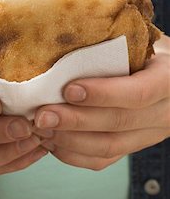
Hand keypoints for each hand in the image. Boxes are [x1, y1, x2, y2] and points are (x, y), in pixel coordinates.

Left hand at [34, 35, 169, 170]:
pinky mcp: (134, 146)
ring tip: (41, 129)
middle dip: (76, 121)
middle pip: (119, 123)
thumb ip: (115, 44)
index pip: (138, 93)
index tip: (69, 89)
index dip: (103, 94)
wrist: (165, 71)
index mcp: (168, 80)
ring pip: (110, 147)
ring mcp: (150, 134)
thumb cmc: (144, 47)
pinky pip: (105, 159)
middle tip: (42, 115)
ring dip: (70, 140)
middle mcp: (165, 113)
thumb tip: (67, 39)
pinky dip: (74, 154)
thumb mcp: (139, 39)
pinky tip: (52, 142)